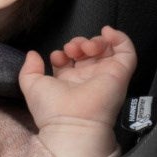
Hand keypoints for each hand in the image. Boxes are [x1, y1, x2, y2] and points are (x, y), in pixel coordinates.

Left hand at [18, 26, 136, 137]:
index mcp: (69, 82)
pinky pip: (127, 52)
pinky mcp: (120, 74)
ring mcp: (105, 75)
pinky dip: (120, 37)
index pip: (71, 60)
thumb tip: (32, 54)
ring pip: (107, 50)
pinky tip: (107, 32)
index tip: (57, 56)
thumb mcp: (31, 85)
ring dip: (95, 41)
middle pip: (88, 52)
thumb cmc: (52, 109)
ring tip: (85, 47)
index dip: (63, 52)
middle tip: (71, 49)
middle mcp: (88, 78)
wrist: (72, 124)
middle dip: (78, 43)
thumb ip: (29, 69)